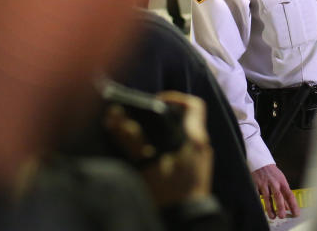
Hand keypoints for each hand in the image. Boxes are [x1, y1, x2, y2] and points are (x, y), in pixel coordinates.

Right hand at [104, 91, 212, 207]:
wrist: (187, 221)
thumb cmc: (169, 192)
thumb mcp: (147, 165)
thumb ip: (131, 140)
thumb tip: (114, 117)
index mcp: (195, 138)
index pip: (194, 105)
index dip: (175, 97)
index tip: (155, 102)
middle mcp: (202, 146)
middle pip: (186, 120)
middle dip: (163, 117)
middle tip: (142, 122)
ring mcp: (201, 160)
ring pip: (183, 136)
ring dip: (164, 134)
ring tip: (142, 140)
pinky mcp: (196, 173)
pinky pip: (183, 151)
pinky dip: (168, 148)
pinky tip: (152, 158)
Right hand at [251, 163, 298, 218]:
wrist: (261, 162)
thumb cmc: (272, 173)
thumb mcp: (281, 181)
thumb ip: (284, 194)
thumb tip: (288, 207)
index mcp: (282, 182)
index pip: (289, 194)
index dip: (293, 205)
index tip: (296, 213)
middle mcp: (274, 182)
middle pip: (278, 196)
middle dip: (280, 207)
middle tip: (282, 216)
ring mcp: (264, 183)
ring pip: (267, 197)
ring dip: (270, 208)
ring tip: (272, 216)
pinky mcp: (255, 184)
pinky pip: (256, 195)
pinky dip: (258, 202)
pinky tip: (260, 209)